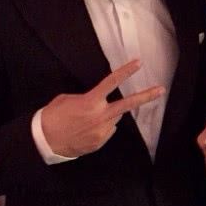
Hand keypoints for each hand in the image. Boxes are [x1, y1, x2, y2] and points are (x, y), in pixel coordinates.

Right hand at [41, 59, 163, 157]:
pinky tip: (86, 130)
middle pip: (128, 105)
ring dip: (107, 115)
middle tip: (161, 90)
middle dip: (146, 96)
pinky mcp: (100, 142)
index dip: (126, 71)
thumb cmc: (53, 115)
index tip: (138, 63)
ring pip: (114, 118)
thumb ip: (88, 99)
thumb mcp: (67, 99)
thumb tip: (101, 104)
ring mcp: (102, 131)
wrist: (44, 141)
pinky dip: (101, 127)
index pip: (111, 82)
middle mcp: (100, 116)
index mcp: (90, 101)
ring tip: (87, 119)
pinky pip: (107, 130)